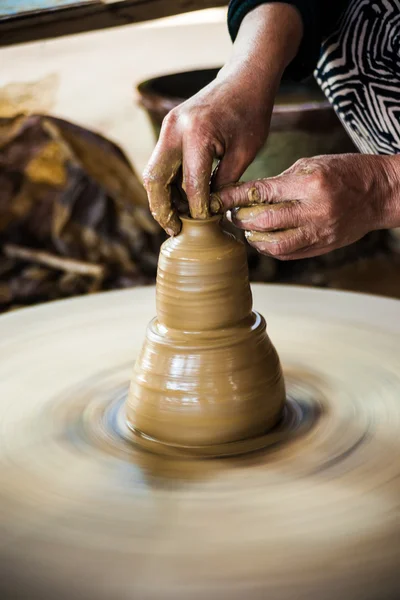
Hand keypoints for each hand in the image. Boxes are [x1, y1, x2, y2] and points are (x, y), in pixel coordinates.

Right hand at [143, 70, 272, 235]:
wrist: (244, 77)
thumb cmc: (251, 112)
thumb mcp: (244, 152)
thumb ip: (224, 183)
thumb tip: (209, 212)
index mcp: (197, 134)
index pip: (191, 185)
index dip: (196, 210)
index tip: (204, 225)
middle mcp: (174, 129)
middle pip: (155, 180)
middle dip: (162, 209)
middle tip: (174, 230)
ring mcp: (167, 127)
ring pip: (153, 173)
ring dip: (162, 199)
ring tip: (177, 219)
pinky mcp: (168, 129)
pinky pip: (160, 163)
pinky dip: (167, 184)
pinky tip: (181, 200)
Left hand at [211, 154, 399, 259]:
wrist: (381, 193)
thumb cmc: (346, 172)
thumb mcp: (313, 164)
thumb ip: (281, 182)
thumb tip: (249, 195)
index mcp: (309, 184)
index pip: (261, 192)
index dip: (233, 197)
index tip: (216, 199)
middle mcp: (314, 211)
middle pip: (263, 223)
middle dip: (240, 220)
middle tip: (232, 215)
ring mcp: (319, 233)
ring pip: (274, 246)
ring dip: (254, 239)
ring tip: (248, 230)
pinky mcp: (323, 248)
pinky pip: (289, 254)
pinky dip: (271, 249)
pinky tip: (265, 240)